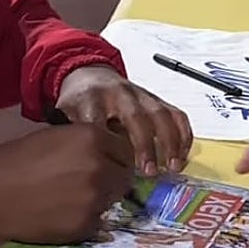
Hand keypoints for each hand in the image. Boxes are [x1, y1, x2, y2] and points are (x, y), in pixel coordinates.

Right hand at [0, 123, 133, 242]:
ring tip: (71, 198)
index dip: (115, 157)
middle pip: (125, 176)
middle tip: (88, 183)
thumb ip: (86, 144)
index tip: (106, 163)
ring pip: (112, 200)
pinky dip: (86, 219)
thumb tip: (107, 154)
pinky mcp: (84, 225)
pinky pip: (98, 222)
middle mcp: (100, 166)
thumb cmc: (14, 159)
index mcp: (92, 138)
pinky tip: (63, 213)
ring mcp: (95, 198)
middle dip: (112, 179)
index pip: (125, 149)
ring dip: (100, 199)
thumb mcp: (55, 137)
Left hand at [56, 65, 192, 175]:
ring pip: (160, 114)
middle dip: (144, 145)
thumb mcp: (65, 115)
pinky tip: (183, 155)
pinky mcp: (157, 100)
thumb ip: (70, 136)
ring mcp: (141, 95)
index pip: (97, 119)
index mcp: (91, 98)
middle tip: (148, 172)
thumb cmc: (80, 102)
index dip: (104, 142)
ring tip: (172, 167)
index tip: (110, 167)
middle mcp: (118, 94)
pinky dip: (183, 134)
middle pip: (134, 116)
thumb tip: (74, 168)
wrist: (92, 75)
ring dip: (169, 142)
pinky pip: (176, 114)